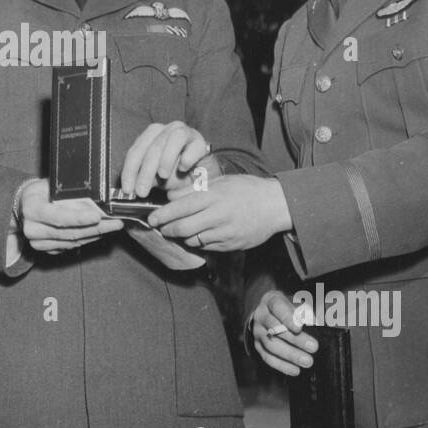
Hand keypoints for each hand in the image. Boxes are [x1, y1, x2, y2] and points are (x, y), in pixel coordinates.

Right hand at [18, 179, 123, 253]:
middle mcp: (32, 229)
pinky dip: (86, 240)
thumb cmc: (40, 192)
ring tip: (112, 227)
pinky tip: (98, 233)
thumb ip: (68, 193)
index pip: (58, 216)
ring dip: (95, 235)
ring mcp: (38, 242)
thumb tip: (95, 199)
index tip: (98, 216)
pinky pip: (70, 247)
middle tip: (115, 222)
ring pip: (72, 242)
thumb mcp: (50, 185)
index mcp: (32, 208)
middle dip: (96, 228)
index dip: (79, 218)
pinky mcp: (45, 250)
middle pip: (69, 232)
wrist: (23, 205)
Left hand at [119, 121, 213, 197]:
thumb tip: (131, 188)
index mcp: (151, 136)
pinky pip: (194, 146)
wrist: (200, 177)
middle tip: (142, 191)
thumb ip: (143, 179)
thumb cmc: (175, 175)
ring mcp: (186, 133)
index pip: (136, 151)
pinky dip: (188, 157)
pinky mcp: (201, 142)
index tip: (128, 189)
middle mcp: (167, 130)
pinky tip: (183, 168)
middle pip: (153, 146)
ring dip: (166, 158)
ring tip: (163, 175)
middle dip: (145, 171)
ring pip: (174, 138)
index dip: (129, 171)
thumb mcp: (155, 178)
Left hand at [148, 174, 290, 251]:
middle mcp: (218, 215)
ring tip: (179, 231)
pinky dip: (198, 242)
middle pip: (182, 228)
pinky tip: (198, 235)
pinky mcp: (231, 244)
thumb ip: (195, 190)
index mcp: (214, 196)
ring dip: (182, 237)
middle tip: (162, 228)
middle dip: (168, 229)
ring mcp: (225, 232)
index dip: (162, 215)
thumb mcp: (221, 182)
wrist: (275, 206)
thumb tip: (171, 197)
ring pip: (193, 240)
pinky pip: (207, 246)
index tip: (152, 218)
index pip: (180, 208)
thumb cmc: (247, 190)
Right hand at [249, 291, 318, 376]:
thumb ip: (307, 310)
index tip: (300, 327)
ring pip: (272, 345)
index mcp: (271, 301)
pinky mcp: (258, 346)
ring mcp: (257, 332)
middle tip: (313, 347)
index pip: (277, 308)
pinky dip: (282, 365)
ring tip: (308, 361)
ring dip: (291, 355)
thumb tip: (316, 322)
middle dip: (295, 339)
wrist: (266, 313)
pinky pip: (268, 358)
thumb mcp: (296, 302)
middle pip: (275, 329)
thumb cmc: (287, 307)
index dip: (288, 318)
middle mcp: (261, 316)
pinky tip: (296, 370)